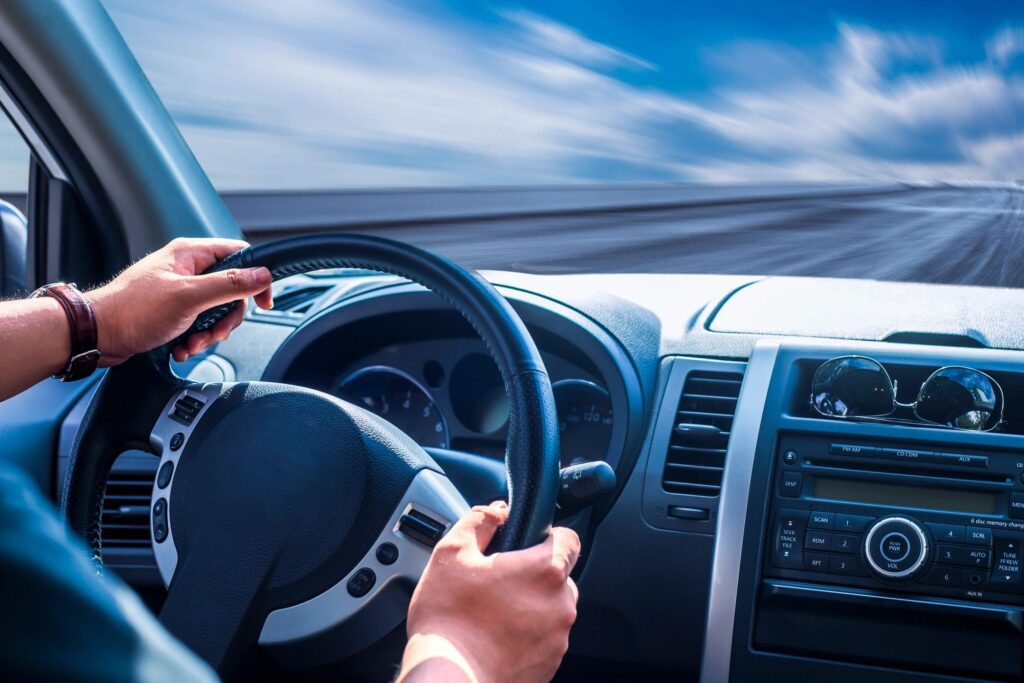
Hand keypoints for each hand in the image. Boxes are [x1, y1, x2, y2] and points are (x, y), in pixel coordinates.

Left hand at [87, 237, 272, 363]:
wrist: (97, 335)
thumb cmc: (133, 310)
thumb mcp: (190, 297)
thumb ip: (230, 285)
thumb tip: (263, 275)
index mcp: (190, 254)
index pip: (240, 255)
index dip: (256, 278)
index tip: (264, 301)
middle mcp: (186, 269)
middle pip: (230, 290)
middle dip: (226, 318)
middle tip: (216, 332)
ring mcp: (179, 291)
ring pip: (215, 311)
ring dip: (209, 333)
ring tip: (192, 343)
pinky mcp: (171, 311)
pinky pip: (198, 323)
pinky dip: (194, 339)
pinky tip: (181, 347)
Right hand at [399, 501, 580, 682]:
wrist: (449, 680)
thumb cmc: (449, 620)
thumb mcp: (451, 554)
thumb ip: (479, 521)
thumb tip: (496, 512)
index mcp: (545, 571)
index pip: (570, 539)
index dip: (548, 536)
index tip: (526, 544)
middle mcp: (561, 605)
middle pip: (559, 576)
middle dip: (533, 575)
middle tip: (497, 581)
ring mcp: (558, 640)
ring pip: (551, 609)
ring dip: (530, 606)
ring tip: (492, 613)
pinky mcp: (550, 666)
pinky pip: (544, 639)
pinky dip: (526, 635)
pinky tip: (495, 637)